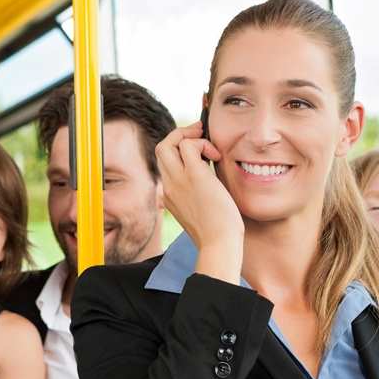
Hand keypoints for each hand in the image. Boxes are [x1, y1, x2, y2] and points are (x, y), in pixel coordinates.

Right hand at [156, 123, 243, 247]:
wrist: (218, 244)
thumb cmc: (216, 232)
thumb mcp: (199, 214)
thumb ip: (196, 197)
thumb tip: (210, 183)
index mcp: (169, 195)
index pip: (165, 163)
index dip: (178, 151)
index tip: (197, 150)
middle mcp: (168, 185)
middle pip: (161, 148)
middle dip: (179, 135)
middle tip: (200, 135)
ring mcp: (178, 180)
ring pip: (169, 143)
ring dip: (190, 136)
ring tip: (210, 147)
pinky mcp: (194, 176)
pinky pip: (189, 145)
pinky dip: (203, 144)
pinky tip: (216, 156)